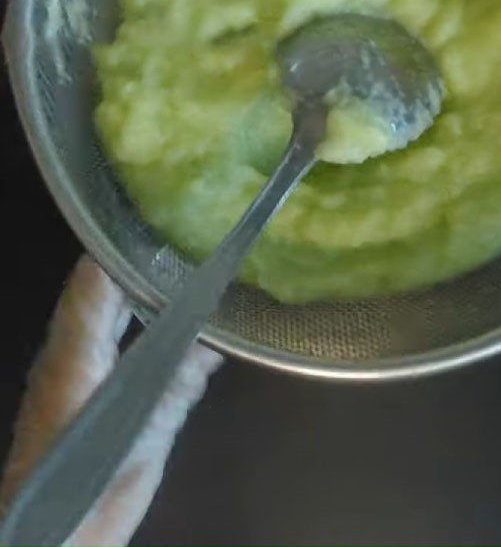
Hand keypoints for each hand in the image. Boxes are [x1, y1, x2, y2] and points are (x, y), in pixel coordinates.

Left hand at [0, 256, 222, 545]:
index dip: (121, 244)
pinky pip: (125, 345)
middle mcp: (75, 352)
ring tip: (193, 265)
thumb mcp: (138, 434)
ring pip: (112, 315)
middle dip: (138, 259)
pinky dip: (152, 327)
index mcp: (74, 352)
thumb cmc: (85, 483)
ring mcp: (84, 372)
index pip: (93, 280)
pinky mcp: (96, 394)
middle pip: (102, 290)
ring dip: (145, 289)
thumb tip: (217, 341)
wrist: (53, 538)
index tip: (162, 216)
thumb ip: (178, 386)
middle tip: (188, 233)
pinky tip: (189, 324)